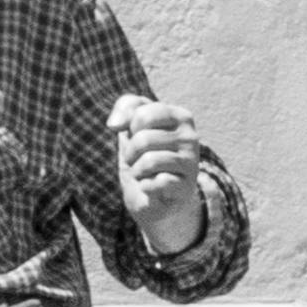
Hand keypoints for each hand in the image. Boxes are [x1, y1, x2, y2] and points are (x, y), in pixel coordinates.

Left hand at [107, 91, 210, 260]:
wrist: (156, 198)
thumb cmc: (143, 155)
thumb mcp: (133, 126)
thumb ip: (126, 108)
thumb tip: (114, 124)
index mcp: (181, 117)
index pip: (142, 114)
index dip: (129, 128)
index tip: (135, 137)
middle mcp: (191, 137)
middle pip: (143, 139)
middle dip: (130, 153)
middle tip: (136, 161)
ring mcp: (191, 163)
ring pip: (150, 161)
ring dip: (136, 171)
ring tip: (143, 174)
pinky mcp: (187, 186)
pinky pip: (157, 183)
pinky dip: (145, 186)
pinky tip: (152, 188)